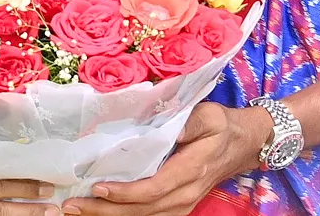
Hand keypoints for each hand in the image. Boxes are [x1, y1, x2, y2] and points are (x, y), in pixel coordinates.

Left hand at [58, 102, 270, 215]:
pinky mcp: (179, 204)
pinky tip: (101, 211)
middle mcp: (186, 193)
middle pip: (143, 210)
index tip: (98, 187)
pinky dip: (124, 215)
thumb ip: (187, 122)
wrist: (246, 143)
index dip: (125, 192)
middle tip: (72, 206)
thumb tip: (162, 125)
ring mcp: (183, 202)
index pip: (154, 188)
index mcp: (191, 170)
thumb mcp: (209, 115)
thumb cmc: (224, 125)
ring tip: (78, 210)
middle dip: (106, 210)